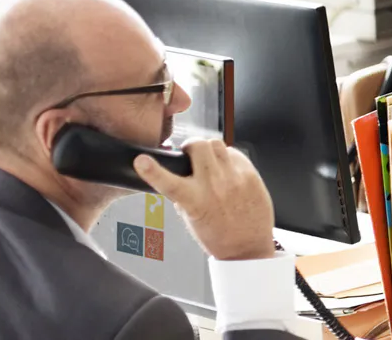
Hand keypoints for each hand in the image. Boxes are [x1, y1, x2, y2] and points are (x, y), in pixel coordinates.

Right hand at [133, 140, 274, 261]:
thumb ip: (182, 195)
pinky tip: (227, 170)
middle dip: (190, 147)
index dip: (151, 170)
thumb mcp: (190, 218)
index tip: (141, 160)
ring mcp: (234, 178)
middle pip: (198, 145)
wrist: (249, 246)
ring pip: (217, 144)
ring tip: (209, 161)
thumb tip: (175, 174)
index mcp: (194, 201)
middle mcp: (214, 186)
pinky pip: (235, 154)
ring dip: (209, 150)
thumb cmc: (218, 236)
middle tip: (190, 155)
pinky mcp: (251, 175)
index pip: (167, 182)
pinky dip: (227, 158)